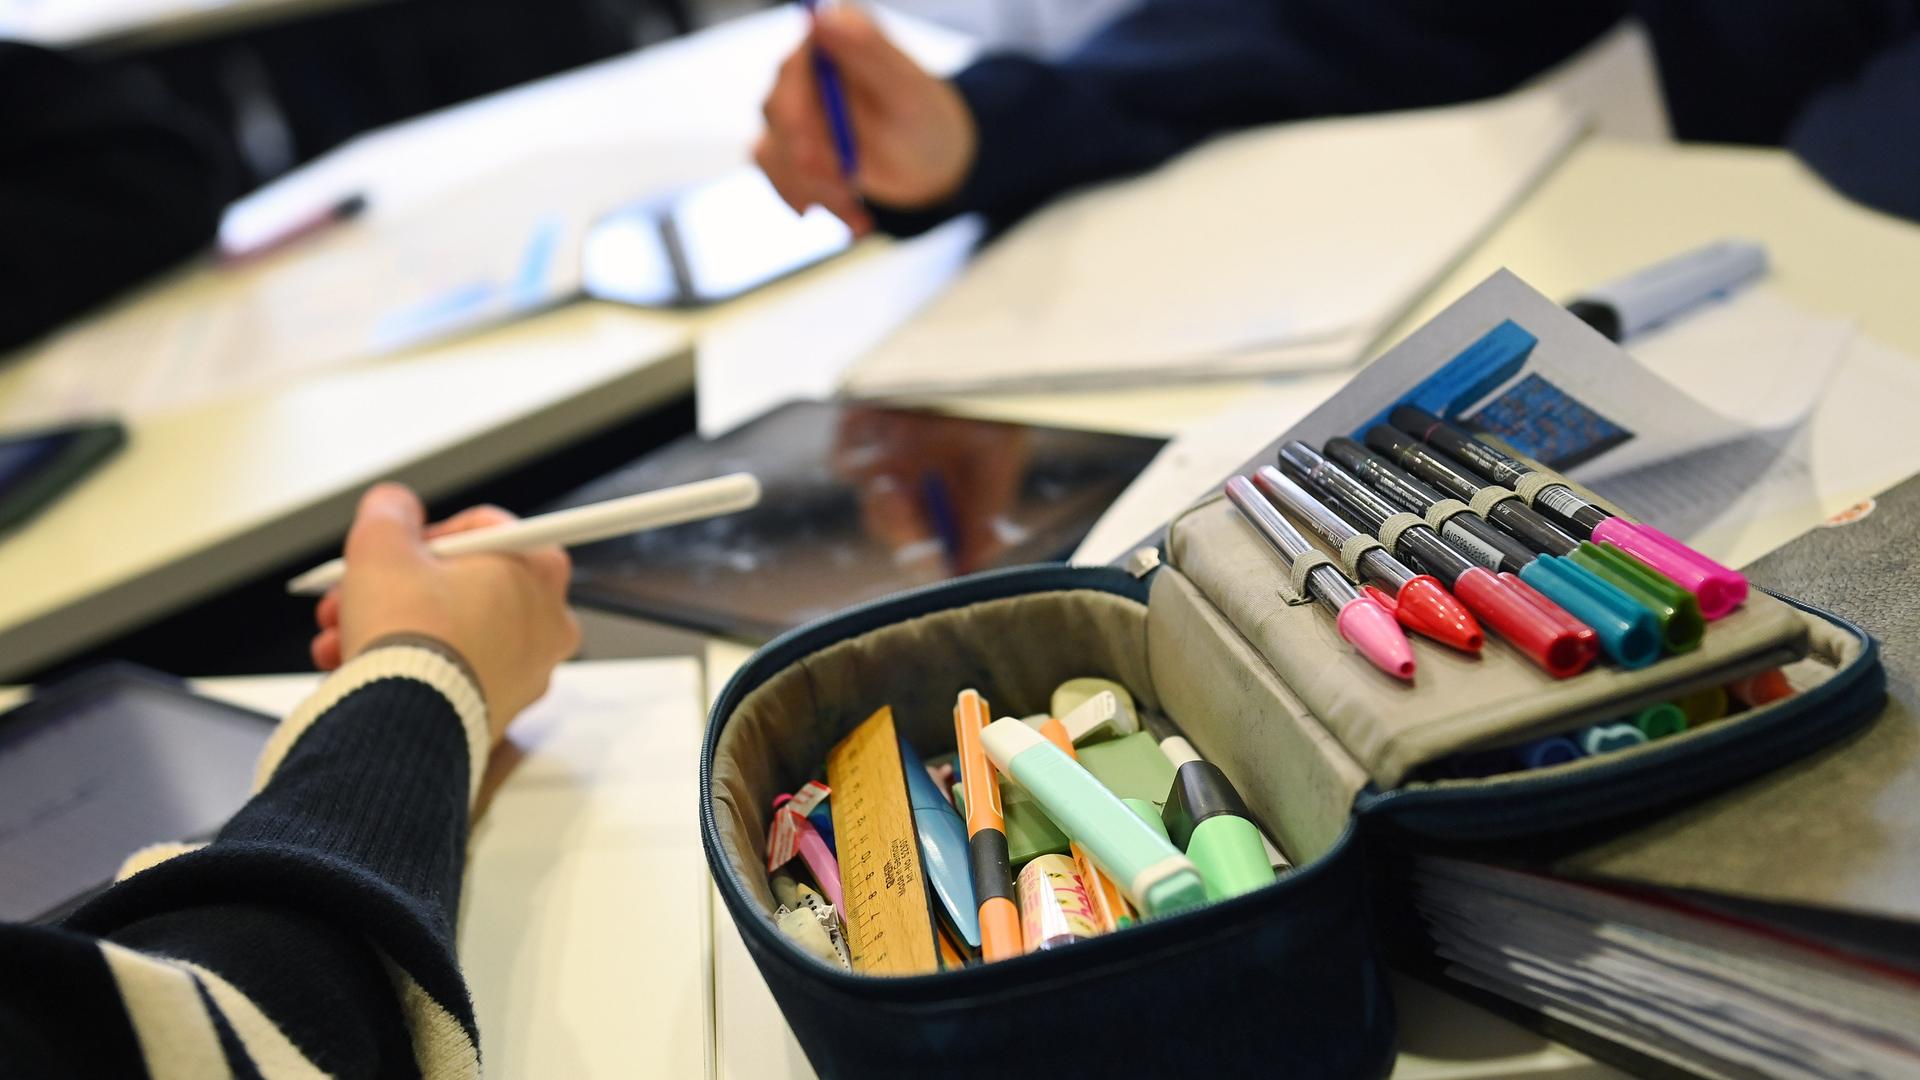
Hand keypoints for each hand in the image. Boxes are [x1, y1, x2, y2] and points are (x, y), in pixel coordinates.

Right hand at [311, 484, 580, 738]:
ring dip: (390, 628)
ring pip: (450, 632)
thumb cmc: (409, 638)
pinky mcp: (502, 710)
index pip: (479, 530)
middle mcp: (548, 621)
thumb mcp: (382, 547)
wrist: (407, 724)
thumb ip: (389, 513)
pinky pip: (452, 674)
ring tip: (340, 636)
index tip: (392, 549)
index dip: (422, 536)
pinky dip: (409, 667)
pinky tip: (359, 669)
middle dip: (395, 588)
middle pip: (460, 585)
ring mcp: (530, 670)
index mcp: (538, 569)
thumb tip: (394, 506)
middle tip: (354, 592)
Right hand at [755, 5, 977, 233]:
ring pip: (772, 150)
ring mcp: (791, 107)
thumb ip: (868, 50)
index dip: (795, 112)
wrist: (931, 163)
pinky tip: (854, 221)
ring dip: (815, 189)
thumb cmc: (928, 119)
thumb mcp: (909, 90)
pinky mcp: (786, 144)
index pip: (793, 67)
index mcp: (832, 38)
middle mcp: (804, 68)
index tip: (813, 155)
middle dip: (809, 161)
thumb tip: (819, 16)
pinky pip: (776, 175)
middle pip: (776, 111)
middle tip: (848, 189)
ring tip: (862, 216)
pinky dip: (812, 203)